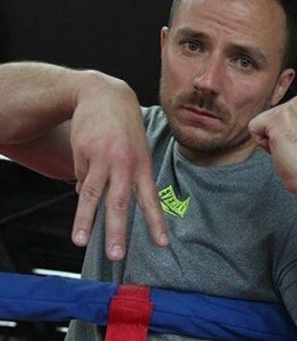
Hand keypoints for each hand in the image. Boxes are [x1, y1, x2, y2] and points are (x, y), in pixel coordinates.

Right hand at [69, 72, 167, 260]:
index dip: (156, 223)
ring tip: (81, 242)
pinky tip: (82, 183)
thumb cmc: (122, 127)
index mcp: (143, 166)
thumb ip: (124, 177)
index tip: (162, 244)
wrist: (104, 94)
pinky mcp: (84, 153)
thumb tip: (101, 200)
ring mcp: (104, 159)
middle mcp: (126, 165)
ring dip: (86, 221)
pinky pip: (80, 177)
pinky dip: (80, 186)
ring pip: (94, 195)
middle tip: (117, 255)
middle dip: (118, 231)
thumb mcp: (134, 150)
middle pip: (121, 203)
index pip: (151, 200)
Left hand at [247, 95, 296, 200]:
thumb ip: (291, 124)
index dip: (283, 134)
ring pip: (261, 122)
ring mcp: (291, 108)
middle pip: (268, 116)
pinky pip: (253, 128)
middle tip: (294, 149)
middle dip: (275, 136)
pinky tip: (283, 150)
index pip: (278, 114)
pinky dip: (264, 145)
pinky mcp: (278, 118)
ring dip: (270, 140)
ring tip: (290, 150)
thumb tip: (273, 125)